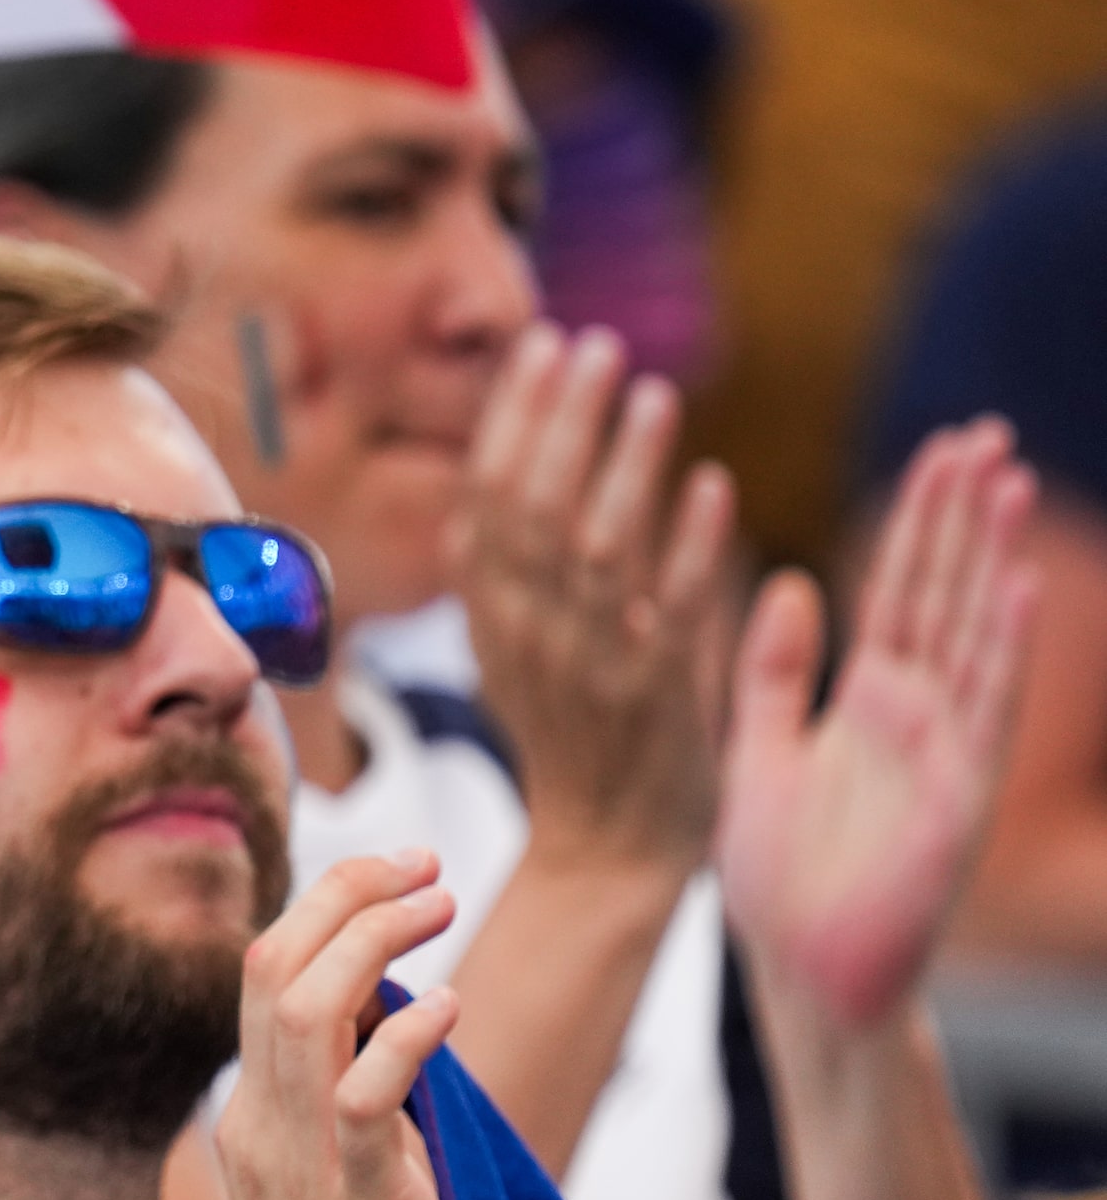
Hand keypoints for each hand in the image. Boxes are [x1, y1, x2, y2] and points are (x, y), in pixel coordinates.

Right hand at [216, 852, 461, 1199]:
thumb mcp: (342, 1167)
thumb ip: (348, 1086)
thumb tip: (391, 982)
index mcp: (249, 1112)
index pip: (263, 970)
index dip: (327, 903)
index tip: (399, 867)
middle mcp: (256, 1126)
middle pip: (273, 967)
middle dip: (344, 894)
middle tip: (425, 864)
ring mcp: (297, 1166)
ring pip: (302, 1012)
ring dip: (373, 939)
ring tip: (440, 907)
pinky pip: (363, 1099)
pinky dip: (405, 1037)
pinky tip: (448, 1005)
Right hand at [451, 323, 734, 869]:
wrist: (605, 854)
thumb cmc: (569, 738)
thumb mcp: (510, 652)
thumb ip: (502, 575)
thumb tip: (487, 488)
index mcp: (489, 616)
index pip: (490, 493)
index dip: (515, 416)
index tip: (543, 346)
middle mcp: (530, 635)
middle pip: (536, 506)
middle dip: (564, 418)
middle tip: (596, 346)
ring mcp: (592, 666)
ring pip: (601, 549)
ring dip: (628, 464)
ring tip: (655, 393)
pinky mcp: (659, 699)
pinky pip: (674, 612)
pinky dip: (693, 548)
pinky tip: (713, 487)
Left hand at [718, 420, 1037, 1025]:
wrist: (795, 970)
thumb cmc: (778, 870)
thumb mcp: (757, 742)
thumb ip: (773, 667)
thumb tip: (792, 579)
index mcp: (866, 699)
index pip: (898, 587)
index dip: (920, 520)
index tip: (941, 448)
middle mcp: (915, 715)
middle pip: (944, 594)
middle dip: (963, 517)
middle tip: (986, 434)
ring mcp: (944, 752)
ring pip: (973, 635)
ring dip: (992, 560)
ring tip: (1008, 480)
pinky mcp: (957, 799)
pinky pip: (984, 714)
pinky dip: (1001, 650)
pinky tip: (1018, 589)